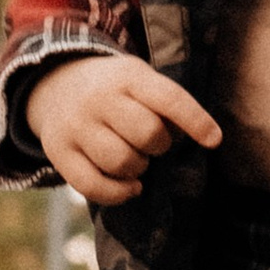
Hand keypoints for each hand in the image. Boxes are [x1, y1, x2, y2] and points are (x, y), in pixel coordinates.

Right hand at [25, 52, 219, 208]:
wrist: (55, 85)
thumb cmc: (114, 89)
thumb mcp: (139, 80)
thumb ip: (165, 104)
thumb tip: (198, 139)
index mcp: (127, 76)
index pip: (168, 98)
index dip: (195, 121)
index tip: (214, 140)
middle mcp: (98, 98)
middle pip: (147, 134)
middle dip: (160, 146)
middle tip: (154, 144)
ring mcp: (75, 127)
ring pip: (121, 162)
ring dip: (139, 169)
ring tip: (137, 159)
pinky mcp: (59, 153)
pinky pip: (93, 186)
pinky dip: (118, 193)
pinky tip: (131, 187)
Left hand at [216, 0, 269, 199]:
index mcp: (219, 13)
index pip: (203, 2)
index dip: (230, 2)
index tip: (261, 7)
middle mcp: (204, 71)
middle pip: (203, 54)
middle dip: (229, 50)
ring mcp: (220, 125)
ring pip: (215, 103)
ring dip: (236, 96)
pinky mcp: (242, 171)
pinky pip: (232, 154)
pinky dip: (253, 143)